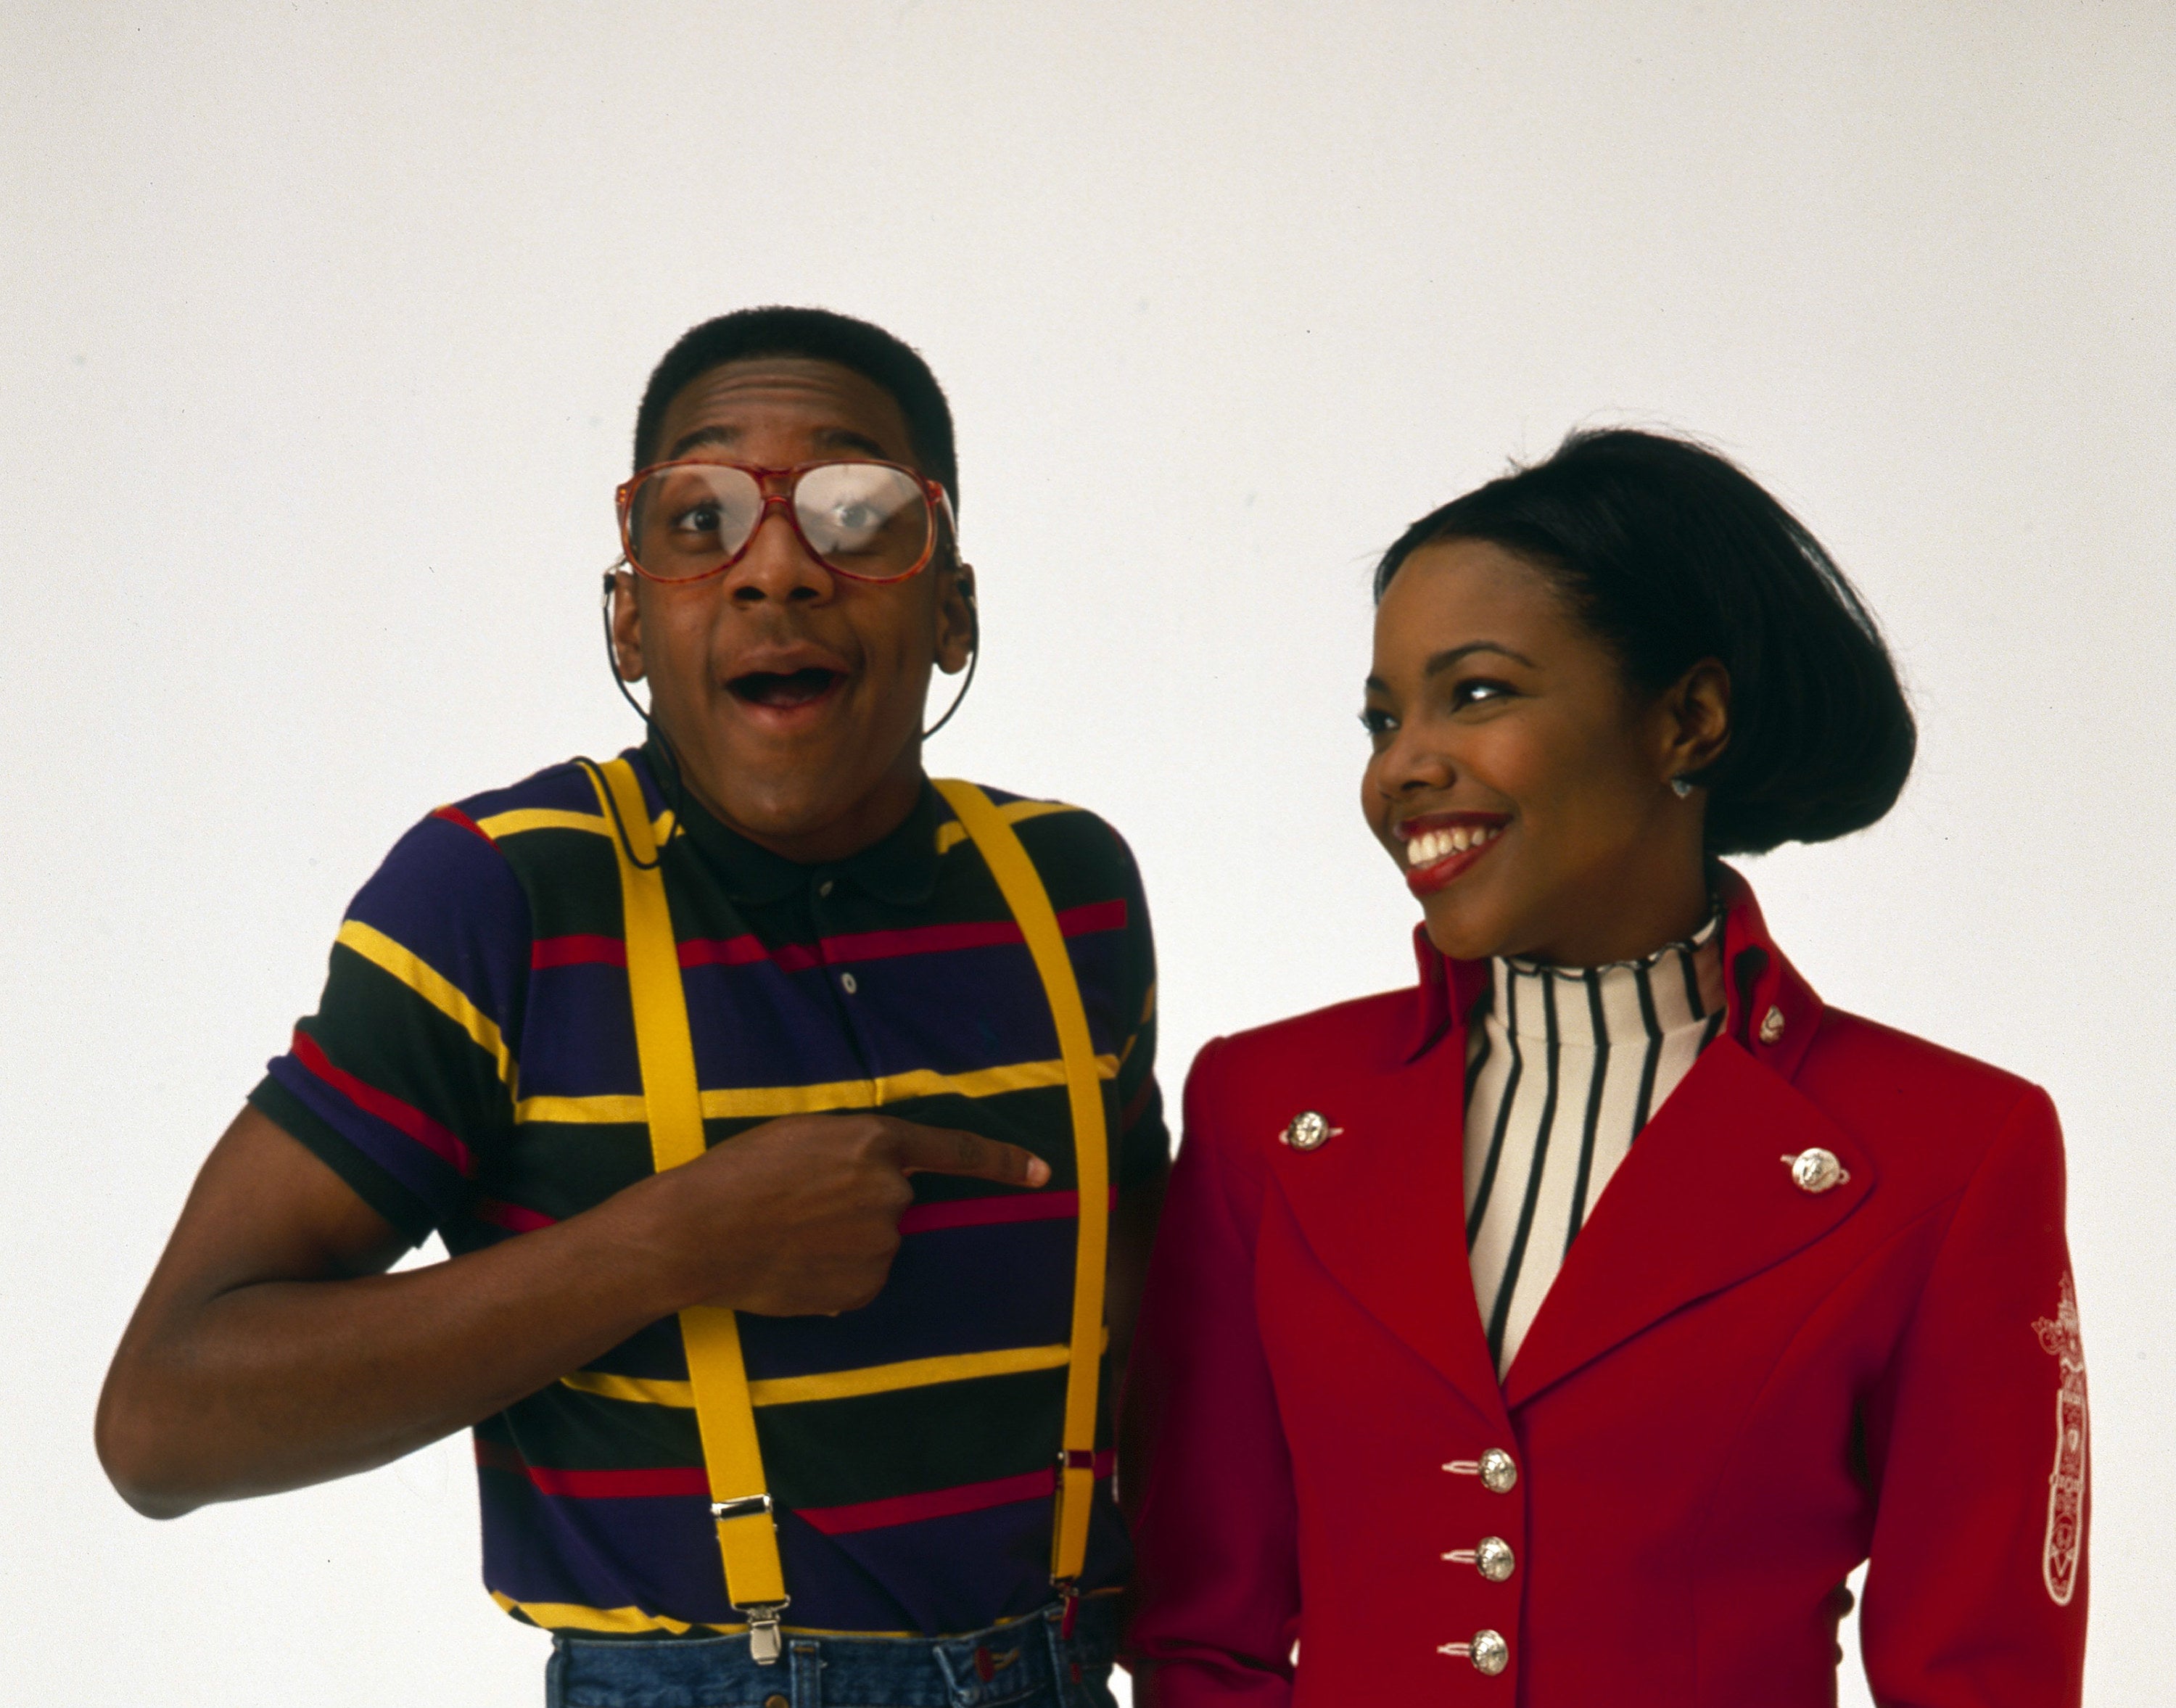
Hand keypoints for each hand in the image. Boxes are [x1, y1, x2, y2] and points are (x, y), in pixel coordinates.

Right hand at [642, 1114, 1049, 1316]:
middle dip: (858, 1204)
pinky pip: (859, 1278)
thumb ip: (851, 1154)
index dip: (1002, 1162)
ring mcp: (880, 1243)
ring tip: (786, 1235)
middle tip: (798, 1206)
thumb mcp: (802, 1137)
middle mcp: (890, 1192)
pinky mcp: (863, 1287)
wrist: (698, 1230)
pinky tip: (793, 1265)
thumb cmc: (739, 1174)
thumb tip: (879, 1190)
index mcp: (875, 1142)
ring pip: (875, 1242)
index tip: (1043, 1172)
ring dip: (842, 1241)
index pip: (955, 1151)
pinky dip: (833, 1274)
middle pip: (894, 1201)